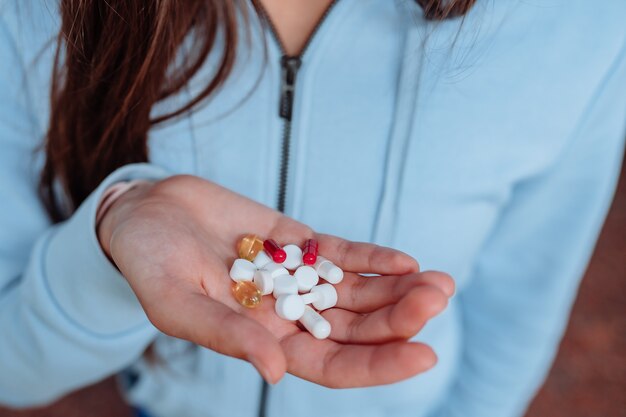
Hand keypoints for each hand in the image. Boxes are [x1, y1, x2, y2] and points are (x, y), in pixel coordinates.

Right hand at [98, 175, 453, 386]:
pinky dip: (370, 258)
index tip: (424, 354)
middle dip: (400, 317)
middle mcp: (288, 315)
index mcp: (263, 342)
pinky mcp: (296, 240)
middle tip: (437, 298)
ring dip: (398, 289)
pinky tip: (403, 261)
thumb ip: (226, 334)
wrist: (147, 213)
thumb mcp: (178, 303)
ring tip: (439, 283)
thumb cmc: (150, 264)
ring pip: (357, 291)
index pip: (332, 365)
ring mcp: (296, 276)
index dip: (378, 365)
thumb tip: (278, 372)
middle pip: (356, 327)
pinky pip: (340, 253)